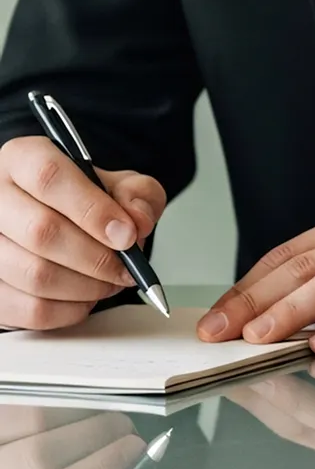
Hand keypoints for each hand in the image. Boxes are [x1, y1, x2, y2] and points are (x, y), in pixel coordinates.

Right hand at [0, 134, 165, 330]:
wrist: (58, 225)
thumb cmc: (83, 202)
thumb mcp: (119, 184)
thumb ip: (137, 195)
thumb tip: (138, 221)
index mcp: (23, 159)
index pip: (51, 177)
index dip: (93, 209)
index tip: (126, 235)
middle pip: (42, 231)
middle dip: (97, 257)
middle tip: (127, 267)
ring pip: (35, 275)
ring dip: (87, 286)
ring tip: (111, 280)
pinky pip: (31, 309)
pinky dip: (70, 309)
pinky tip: (86, 296)